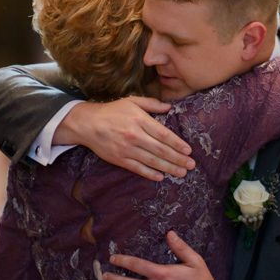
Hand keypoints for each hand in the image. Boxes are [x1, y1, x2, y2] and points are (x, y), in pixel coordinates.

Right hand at [56, 97, 195, 180]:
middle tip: (191, 165)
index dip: (177, 144)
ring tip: (181, 173)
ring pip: (151, 161)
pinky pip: (137, 168)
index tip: (188, 150)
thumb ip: (151, 104)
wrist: (87, 124)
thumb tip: (169, 107)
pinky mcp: (119, 159)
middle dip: (177, 158)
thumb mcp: (131, 101)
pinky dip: (149, 173)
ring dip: (168, 168)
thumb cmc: (112, 111)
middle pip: (160, 149)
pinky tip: (160, 177)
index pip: (163, 134)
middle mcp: (134, 135)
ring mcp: (126, 149)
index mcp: (139, 120)